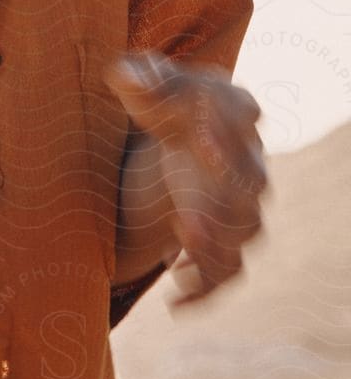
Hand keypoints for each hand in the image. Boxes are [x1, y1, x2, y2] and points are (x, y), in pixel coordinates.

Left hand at [103, 50, 268, 308]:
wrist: (182, 133)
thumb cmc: (167, 102)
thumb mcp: (147, 83)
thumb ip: (139, 78)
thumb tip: (127, 76)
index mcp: (232, 110)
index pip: (241, 116)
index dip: (224, 133)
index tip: (198, 143)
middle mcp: (248, 158)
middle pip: (251, 183)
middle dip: (223, 204)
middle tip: (187, 220)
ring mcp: (243, 202)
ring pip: (248, 231)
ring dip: (218, 248)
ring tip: (181, 256)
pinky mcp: (228, 238)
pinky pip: (231, 272)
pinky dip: (208, 291)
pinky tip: (175, 302)